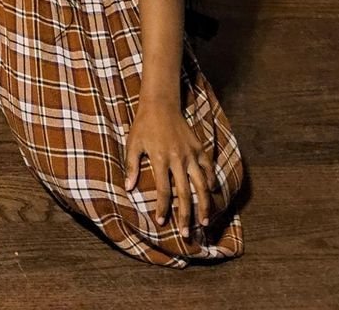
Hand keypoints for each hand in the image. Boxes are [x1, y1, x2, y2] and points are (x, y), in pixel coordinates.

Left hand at [123, 104, 213, 228]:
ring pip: (202, 185)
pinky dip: (211, 182)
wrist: (160, 104)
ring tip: (204, 222)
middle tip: (186, 234)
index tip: (161, 222)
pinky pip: (208, 169)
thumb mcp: (133, 143)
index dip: (163, 208)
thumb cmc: (143, 125)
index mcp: (160, 158)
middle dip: (186, 216)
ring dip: (204, 205)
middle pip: (185, 193)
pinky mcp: (199, 148)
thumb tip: (128, 188)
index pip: (164, 191)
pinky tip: (210, 193)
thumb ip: (131, 166)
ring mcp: (191, 154)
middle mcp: (178, 158)